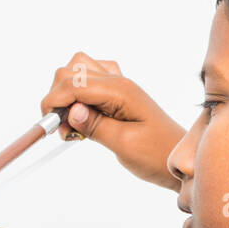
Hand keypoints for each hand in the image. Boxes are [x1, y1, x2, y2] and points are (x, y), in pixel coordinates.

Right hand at [40, 51, 185, 190]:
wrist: (179, 157)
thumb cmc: (157, 154)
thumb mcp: (124, 145)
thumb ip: (95, 126)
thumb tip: (70, 111)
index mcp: (120, 92)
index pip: (74, 83)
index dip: (54, 101)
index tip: (49, 126)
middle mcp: (118, 82)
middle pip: (71, 70)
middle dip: (58, 96)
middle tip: (64, 128)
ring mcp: (118, 85)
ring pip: (78, 69)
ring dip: (66, 93)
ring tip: (73, 123)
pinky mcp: (117, 93)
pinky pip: (90, 79)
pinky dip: (78, 94)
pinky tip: (84, 116)